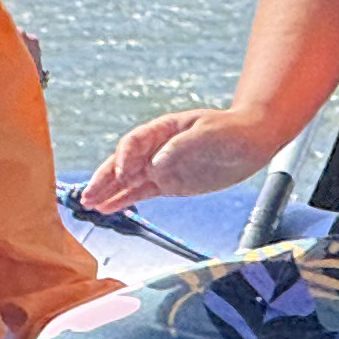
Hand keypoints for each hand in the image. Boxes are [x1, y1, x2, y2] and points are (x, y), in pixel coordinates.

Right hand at [73, 107, 272, 218]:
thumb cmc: (230, 130)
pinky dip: (124, 200)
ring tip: (89, 204)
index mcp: (162, 129)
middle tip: (88, 194)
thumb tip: (156, 164)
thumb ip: (182, 147)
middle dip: (104, 179)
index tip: (120, 172)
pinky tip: (108, 208)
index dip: (124, 157)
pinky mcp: (169, 184)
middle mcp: (156, 149)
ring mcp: (161, 167)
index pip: (134, 142)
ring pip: (127, 180)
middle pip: (122, 163)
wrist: (251, 141)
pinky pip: (141, 193)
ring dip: (108, 192)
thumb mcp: (209, 133)